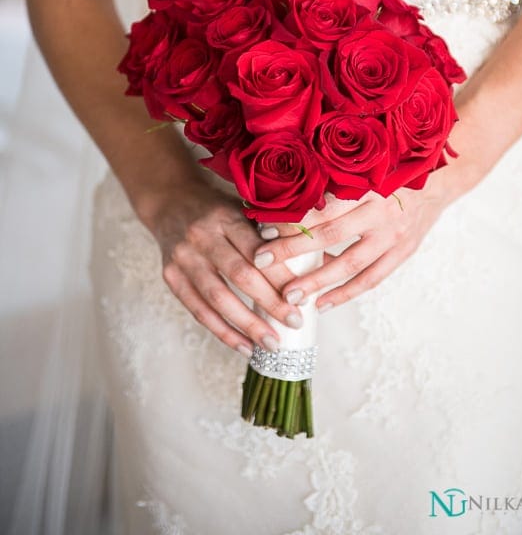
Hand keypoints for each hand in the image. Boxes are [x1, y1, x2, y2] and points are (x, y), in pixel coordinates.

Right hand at [140, 176, 306, 356]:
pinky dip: (222, 331)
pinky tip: (244, 346)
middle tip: (295, 322)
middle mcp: (202, 236)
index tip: (304, 297)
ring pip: (217, 298)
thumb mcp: (246, 210)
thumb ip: (280, 234)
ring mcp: (183, 258)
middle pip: (239, 275)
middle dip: (269, 303)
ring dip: (247, 325)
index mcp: (225, 216)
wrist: (170, 200)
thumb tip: (327, 260)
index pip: (257, 249)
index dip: (280, 275)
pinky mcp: (170, 277)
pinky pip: (198, 310)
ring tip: (272, 344)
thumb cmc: (219, 209)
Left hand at [252, 165, 463, 312]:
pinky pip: (371, 279)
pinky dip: (346, 293)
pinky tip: (322, 303)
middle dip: (293, 249)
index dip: (292, 217)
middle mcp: (380, 211)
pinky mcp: (402, 253)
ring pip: (350, 264)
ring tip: (290, 295)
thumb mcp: (366, 167)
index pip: (323, 204)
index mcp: (367, 185)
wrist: (440, 181)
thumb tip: (286, 195)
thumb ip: (334, 179)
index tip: (262, 226)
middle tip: (262, 260)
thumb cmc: (393, 170)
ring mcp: (394, 236)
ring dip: (318, 281)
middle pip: (331, 234)